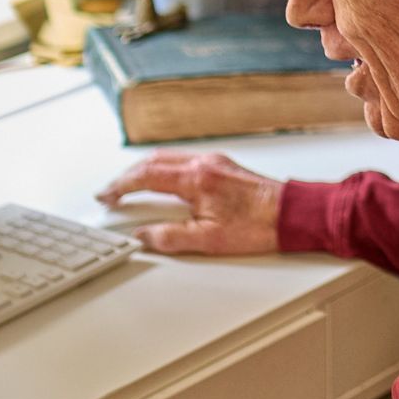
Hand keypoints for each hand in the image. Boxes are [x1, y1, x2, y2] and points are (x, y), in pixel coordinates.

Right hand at [95, 151, 283, 255]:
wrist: (292, 214)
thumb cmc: (258, 226)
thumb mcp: (209, 240)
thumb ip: (170, 237)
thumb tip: (144, 235)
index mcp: (197, 178)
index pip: (147, 176)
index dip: (121, 185)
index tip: (106, 195)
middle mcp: (204, 163)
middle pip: (154, 161)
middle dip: (128, 176)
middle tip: (112, 193)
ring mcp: (214, 161)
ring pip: (168, 158)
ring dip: (145, 171)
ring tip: (130, 188)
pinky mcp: (222, 165)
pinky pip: (183, 160)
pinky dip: (164, 169)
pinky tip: (163, 182)